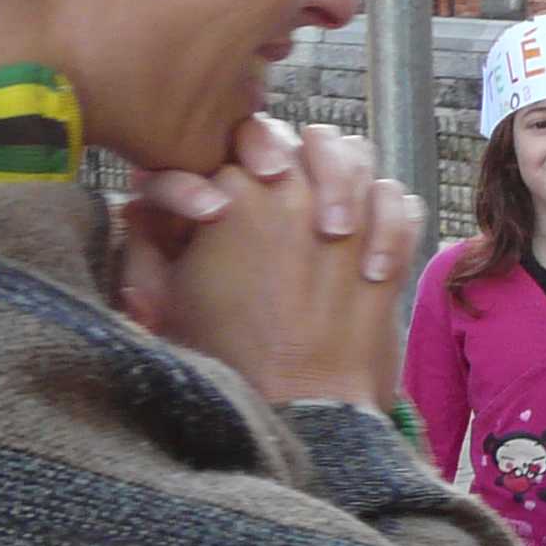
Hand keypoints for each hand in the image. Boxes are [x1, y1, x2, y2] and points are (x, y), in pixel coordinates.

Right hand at [136, 137, 419, 408]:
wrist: (297, 405)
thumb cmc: (225, 354)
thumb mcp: (165, 292)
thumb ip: (151, 238)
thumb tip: (143, 205)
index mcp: (231, 191)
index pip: (234, 144)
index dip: (227, 167)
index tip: (219, 204)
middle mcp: (294, 192)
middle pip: (298, 139)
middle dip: (289, 157)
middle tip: (277, 190)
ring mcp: (349, 216)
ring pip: (356, 157)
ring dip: (342, 176)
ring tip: (325, 216)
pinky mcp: (389, 250)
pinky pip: (403, 203)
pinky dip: (390, 213)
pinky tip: (366, 241)